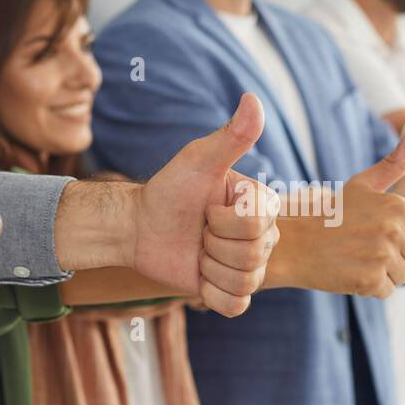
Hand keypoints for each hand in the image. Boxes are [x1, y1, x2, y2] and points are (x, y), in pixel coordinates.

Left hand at [130, 94, 279, 314]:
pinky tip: (199, 276)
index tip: (207, 207)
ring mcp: (249, 267)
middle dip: (214, 243)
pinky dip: (211, 294)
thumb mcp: (199, 160)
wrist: (140, 225)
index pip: (258, 224)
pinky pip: (236, 305)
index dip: (224, 219)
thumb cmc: (170, 188)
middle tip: (198, 230)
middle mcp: (263, 236)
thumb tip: (253, 98)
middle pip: (253, 255)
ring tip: (197, 251)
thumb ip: (232, 135)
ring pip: (245, 281)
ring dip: (209, 268)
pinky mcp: (231, 292)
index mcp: (264, 205)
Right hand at [264, 124, 404, 296]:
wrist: (292, 242)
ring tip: (359, 258)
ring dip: (385, 273)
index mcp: (398, 205)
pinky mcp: (369, 280)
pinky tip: (351, 271)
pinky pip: (386, 290)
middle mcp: (393, 230)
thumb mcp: (363, 183)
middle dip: (399, 257)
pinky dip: (370, 287)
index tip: (386, 234)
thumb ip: (395, 162)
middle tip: (368, 248)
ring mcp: (381, 256)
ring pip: (404, 275)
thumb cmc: (330, 213)